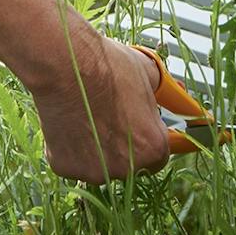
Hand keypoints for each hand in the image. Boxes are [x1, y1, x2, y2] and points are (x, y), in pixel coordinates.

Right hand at [30, 16, 170, 182]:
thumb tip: (173, 94)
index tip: (138, 126)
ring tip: (84, 112)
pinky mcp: (65, 167)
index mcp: (152, 147)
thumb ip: (162, 92)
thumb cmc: (105, 65)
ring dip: (95, 146)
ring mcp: (93, 171)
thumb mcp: (146, 72)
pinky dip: (70, 146)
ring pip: (98, 163)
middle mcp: (126, 168)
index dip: (147, 137)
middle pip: (128, 162)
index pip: (158, 155)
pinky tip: (67, 120)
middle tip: (108, 114)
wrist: (62, 63)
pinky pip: (72, 160)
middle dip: (121, 143)